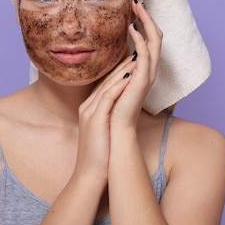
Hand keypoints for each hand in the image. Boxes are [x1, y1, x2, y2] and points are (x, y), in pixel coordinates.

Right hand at [74, 52, 136, 181]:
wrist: (88, 176)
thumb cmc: (99, 156)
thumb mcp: (102, 132)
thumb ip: (108, 118)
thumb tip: (119, 110)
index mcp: (89, 108)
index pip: (105, 84)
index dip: (119, 69)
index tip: (133, 57)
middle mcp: (87, 106)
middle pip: (106, 80)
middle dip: (122, 63)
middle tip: (137, 48)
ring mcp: (89, 112)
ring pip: (107, 85)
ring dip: (122, 70)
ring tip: (136, 56)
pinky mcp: (95, 119)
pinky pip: (107, 97)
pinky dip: (118, 85)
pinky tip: (129, 76)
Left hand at [110, 0, 162, 126]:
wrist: (115, 126)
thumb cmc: (113, 104)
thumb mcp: (115, 78)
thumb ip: (119, 65)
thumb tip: (116, 51)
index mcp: (144, 68)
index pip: (149, 39)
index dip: (144, 22)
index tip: (133, 7)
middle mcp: (150, 68)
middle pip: (156, 36)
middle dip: (147, 17)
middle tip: (137, 1)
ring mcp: (149, 74)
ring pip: (155, 41)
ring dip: (146, 22)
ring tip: (137, 7)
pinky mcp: (143, 79)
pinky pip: (146, 54)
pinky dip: (140, 39)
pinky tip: (132, 28)